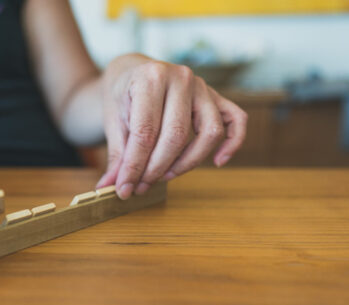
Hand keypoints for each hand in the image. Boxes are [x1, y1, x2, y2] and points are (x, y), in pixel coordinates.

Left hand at [97, 54, 247, 198]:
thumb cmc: (123, 97)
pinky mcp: (216, 97)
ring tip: (164, 176)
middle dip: (156, 168)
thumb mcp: (112, 122)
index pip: (145, 132)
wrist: (133, 72)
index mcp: (151, 78)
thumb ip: (117, 155)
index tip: (124, 188)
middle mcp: (181, 78)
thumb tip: (112, 188)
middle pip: (176, 136)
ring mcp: (202, 86)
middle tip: (141, 186)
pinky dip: (232, 143)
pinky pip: (236, 120)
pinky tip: (218, 162)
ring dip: (187, 163)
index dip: (135, 166)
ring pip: (209, 132)